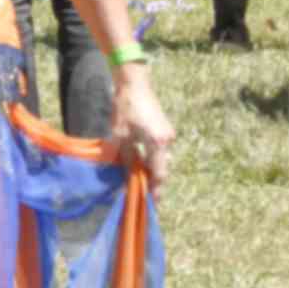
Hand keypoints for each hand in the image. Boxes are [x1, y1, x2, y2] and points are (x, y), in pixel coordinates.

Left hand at [110, 69, 173, 191]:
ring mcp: (168, 134)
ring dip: (151, 171)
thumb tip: (126, 176)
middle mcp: (168, 140)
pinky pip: (159, 150)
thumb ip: (126, 158)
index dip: (155, 191)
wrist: (134, 82)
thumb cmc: (125, 107)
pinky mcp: (164, 129)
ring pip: (161, 159)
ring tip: (140, 183)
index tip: (151, 205)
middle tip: (143, 197)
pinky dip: (152, 159)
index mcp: (158, 143)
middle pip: (162, 168)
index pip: (159, 174)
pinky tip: (140, 165)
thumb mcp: (121, 136)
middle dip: (153, 183)